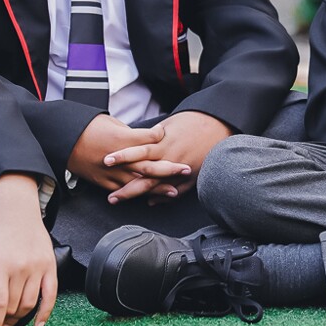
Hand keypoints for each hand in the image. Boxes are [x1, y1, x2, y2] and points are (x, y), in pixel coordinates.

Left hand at [0, 174, 57, 325]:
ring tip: (9, 320)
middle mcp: (21, 267)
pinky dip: (45, 313)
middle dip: (3, 320)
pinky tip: (38, 324)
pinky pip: (51, 295)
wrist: (17, 212)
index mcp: (0, 264)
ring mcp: (38, 267)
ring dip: (19, 318)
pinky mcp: (50, 266)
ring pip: (30, 304)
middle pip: (14, 306)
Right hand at [68, 115, 167, 190]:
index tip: (169, 134)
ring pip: (139, 182)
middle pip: (149, 164)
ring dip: (158, 187)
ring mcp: (111, 172)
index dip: (161, 135)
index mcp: (122, 139)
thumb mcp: (111, 122)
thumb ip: (131, 133)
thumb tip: (145, 137)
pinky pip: (123, 191)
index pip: (149, 139)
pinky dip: (136, 195)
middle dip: (170, 168)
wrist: (63, 140)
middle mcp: (120, 158)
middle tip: (187, 169)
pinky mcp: (103, 182)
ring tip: (175, 191)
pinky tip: (149, 198)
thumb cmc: (87, 127)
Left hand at [101, 110, 231, 198]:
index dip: (122, 157)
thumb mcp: (170, 125)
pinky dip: (164, 197)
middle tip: (110, 197)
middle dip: (127, 188)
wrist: (220, 125)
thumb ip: (153, 136)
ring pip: (158, 187)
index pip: (139, 152)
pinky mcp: (193, 178)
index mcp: (164, 143)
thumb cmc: (194, 121)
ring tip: (131, 204)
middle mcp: (170, 159)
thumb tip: (136, 142)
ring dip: (142, 196)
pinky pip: (176, 191)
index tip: (106, 161)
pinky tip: (152, 202)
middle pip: (145, 177)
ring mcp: (181, 171)